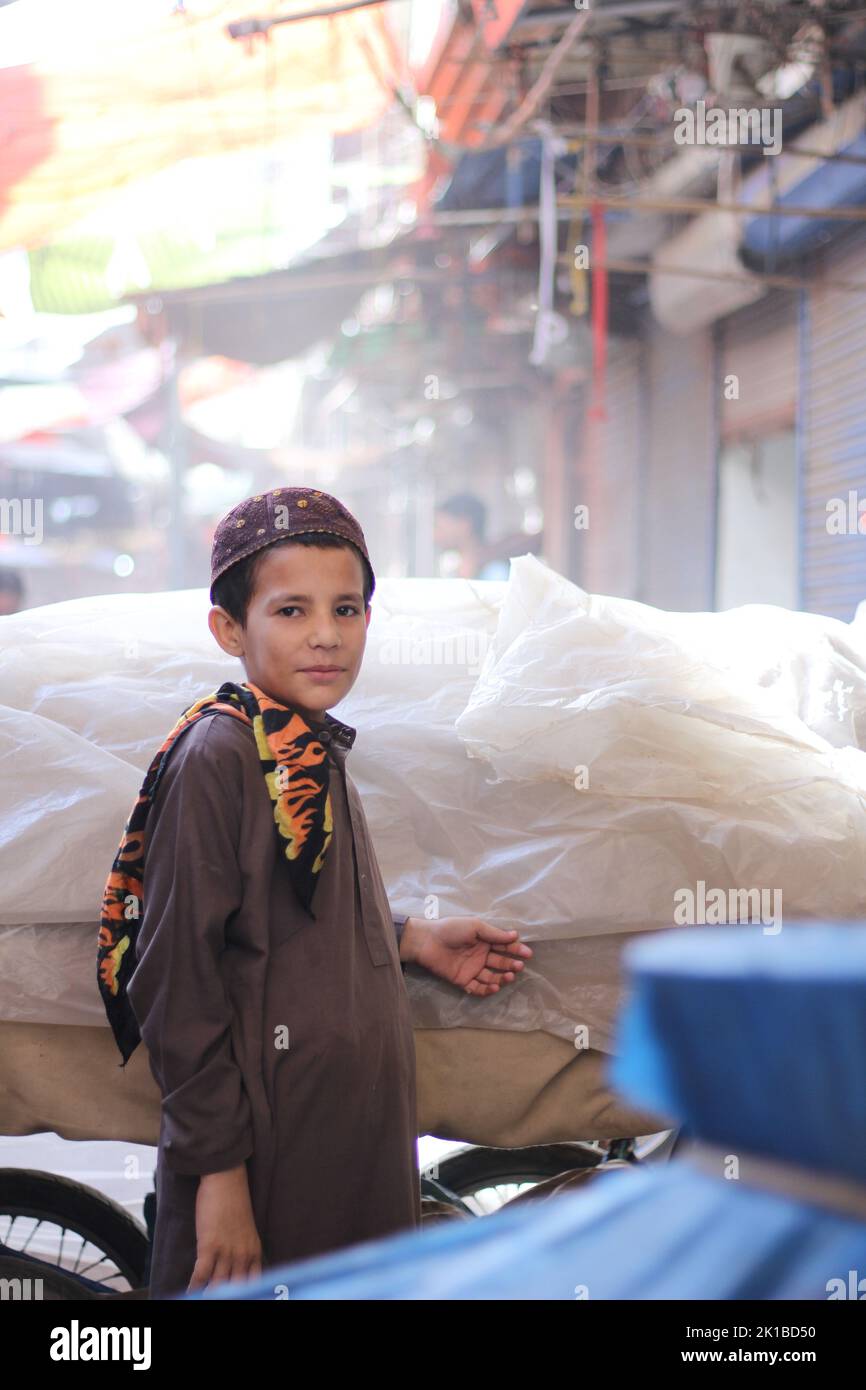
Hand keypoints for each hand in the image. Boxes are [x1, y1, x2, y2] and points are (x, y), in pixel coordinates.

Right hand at [188, 1164, 262, 1291]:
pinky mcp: (209, 1246)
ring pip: (217, 1287)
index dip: (245, 1294)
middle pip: (236, 1289)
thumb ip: (244, 1252)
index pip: (254, 1285)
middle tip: (214, 1298)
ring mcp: (227, 1252)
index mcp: (254, 1252)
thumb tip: (235, 1270)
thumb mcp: (246, 1231)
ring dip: (208, 1294)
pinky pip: (201, 1275)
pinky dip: (194, 1287)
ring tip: (200, 1298)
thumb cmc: (234, 1202)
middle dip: (226, 1295)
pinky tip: (189, 1292)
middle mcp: (243, 1255)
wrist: (226, 1179)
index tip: (236, 1297)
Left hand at [403, 916, 532, 995]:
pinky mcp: (463, 981)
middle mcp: (480, 956)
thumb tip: (515, 935)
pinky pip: (477, 988)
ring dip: (502, 978)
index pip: (504, 946)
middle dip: (511, 965)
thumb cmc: (451, 929)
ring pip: (492, 977)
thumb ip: (494, 933)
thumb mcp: (475, 927)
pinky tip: (494, 986)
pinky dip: (487, 989)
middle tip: (518, 966)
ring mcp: (472, 969)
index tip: (527, 953)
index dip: (516, 950)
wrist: (427, 941)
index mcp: (484, 941)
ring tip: (508, 976)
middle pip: (500, 963)